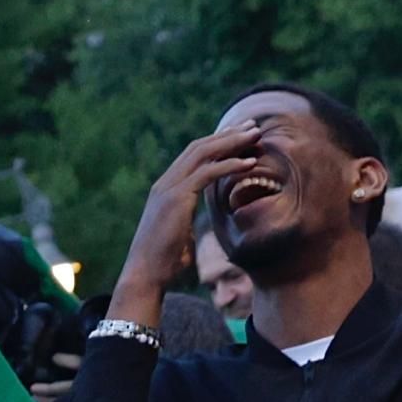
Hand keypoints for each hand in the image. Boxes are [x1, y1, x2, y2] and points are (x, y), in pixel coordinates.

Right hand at [112, 127, 268, 324]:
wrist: (145, 275)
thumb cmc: (164, 263)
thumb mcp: (181, 235)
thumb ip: (189, 222)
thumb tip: (201, 226)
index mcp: (165, 188)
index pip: (193, 155)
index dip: (218, 143)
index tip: (241, 137)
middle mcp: (165, 183)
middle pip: (199, 147)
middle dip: (228, 135)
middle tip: (253, 127)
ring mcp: (168, 188)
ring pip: (203, 153)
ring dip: (232, 142)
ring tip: (256, 136)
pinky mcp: (176, 198)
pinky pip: (207, 173)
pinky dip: (230, 165)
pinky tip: (250, 163)